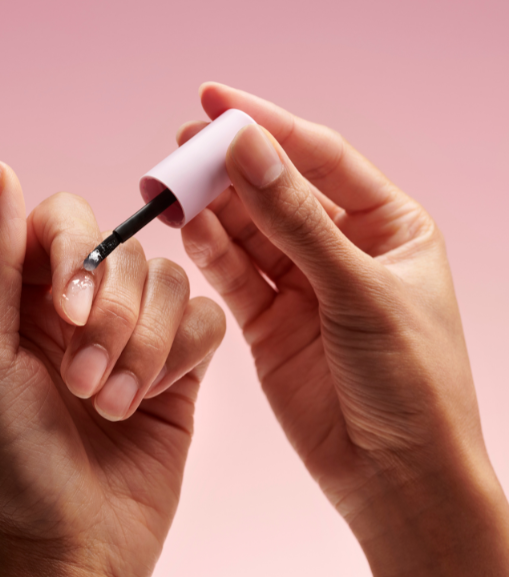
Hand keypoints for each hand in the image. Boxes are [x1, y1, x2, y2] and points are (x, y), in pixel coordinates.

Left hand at [0, 160, 224, 576]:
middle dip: (111, 318)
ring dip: (145, 346)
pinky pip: (206, 318)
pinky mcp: (182, 367)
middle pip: (126, 251)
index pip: (66, 218)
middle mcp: (83, 308)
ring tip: (113, 405)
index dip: (78, 252)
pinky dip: (181, 355)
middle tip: (83, 386)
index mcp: (25, 298)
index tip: (68, 315)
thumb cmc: (12, 463)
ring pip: (171, 282)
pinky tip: (154, 400)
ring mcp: (137, 335)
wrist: (73, 548)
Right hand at [180, 84, 508, 576]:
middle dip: (228, 169)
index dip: (267, 126)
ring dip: (212, 208)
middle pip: (276, 191)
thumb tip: (246, 147)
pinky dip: (210, 252)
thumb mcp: (356, 291)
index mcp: (390, 226)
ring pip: (249, 232)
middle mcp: (345, 249)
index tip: (213, 99)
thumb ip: (296, 220)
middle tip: (177, 149)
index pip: (320, 157)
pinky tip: (186, 230)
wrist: (396, 477)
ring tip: (168, 188)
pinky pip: (236, 275)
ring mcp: (305, 287)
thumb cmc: (408, 383)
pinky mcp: (271, 324)